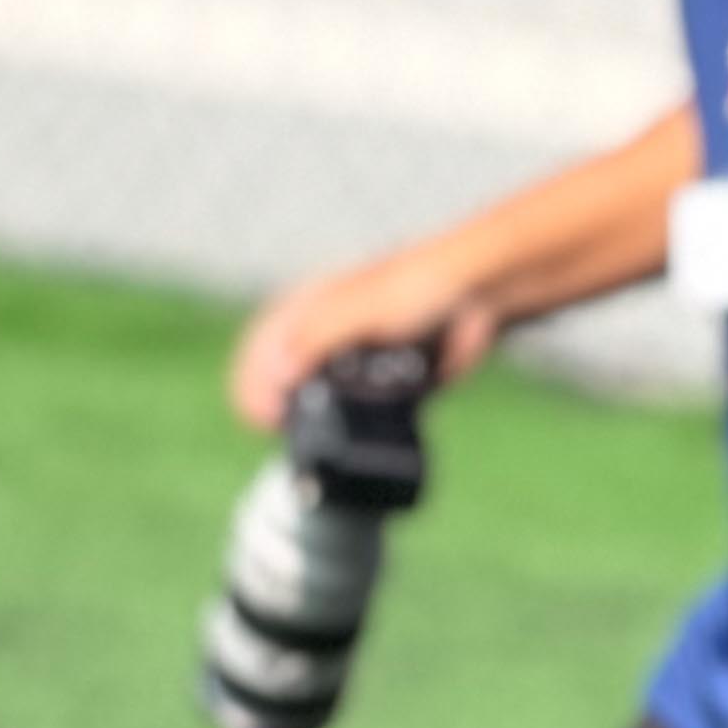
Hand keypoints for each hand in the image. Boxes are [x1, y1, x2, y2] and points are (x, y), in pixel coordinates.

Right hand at [229, 252, 495, 431]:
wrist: (477, 298)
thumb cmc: (417, 285)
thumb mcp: (361, 309)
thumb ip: (317, 338)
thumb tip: (277, 374)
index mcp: (307, 307)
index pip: (259, 348)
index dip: (250, 381)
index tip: (262, 413)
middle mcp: (322, 334)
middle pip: (277, 377)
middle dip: (271, 406)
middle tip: (278, 429)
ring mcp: (350, 361)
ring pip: (311, 399)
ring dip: (305, 422)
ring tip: (305, 439)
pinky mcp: (380, 383)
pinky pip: (352, 413)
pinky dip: (344, 429)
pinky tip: (345, 443)